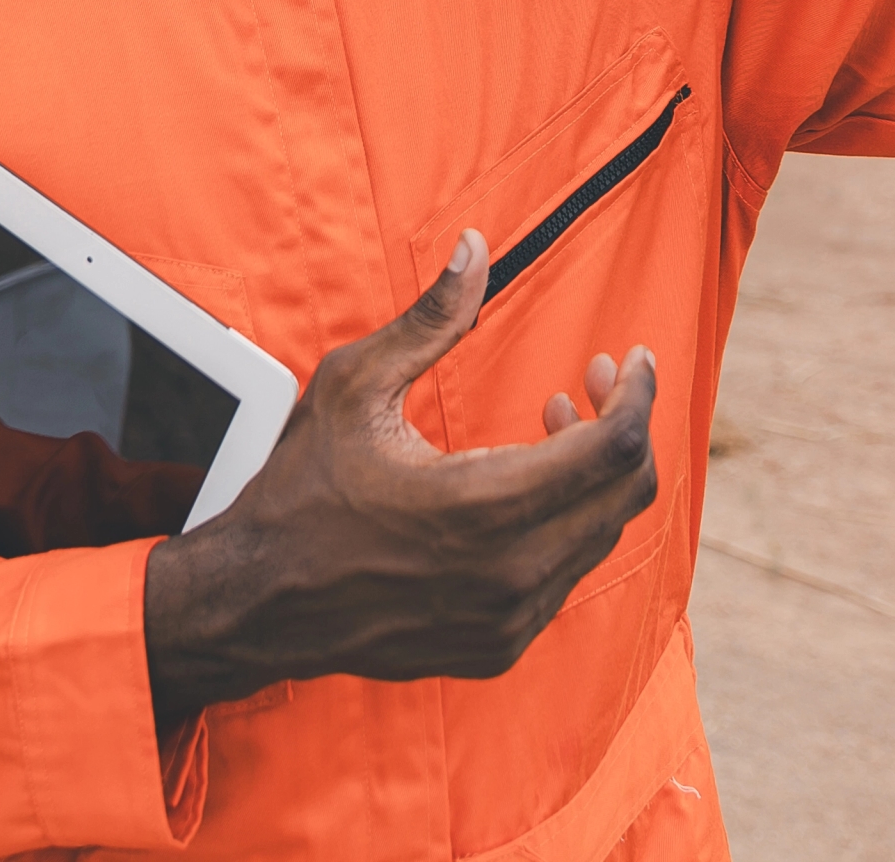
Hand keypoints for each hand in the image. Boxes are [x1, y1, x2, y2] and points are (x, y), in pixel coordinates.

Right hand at [140, 232, 659, 730]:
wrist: (257, 601)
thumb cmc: (301, 492)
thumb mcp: (355, 386)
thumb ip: (430, 318)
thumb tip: (475, 249)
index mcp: (483, 506)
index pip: (615, 449)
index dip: (637, 394)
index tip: (629, 359)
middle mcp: (509, 572)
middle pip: (626, 493)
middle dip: (624, 424)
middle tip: (592, 382)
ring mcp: (508, 619)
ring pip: (601, 535)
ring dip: (593, 473)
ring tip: (552, 424)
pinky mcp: (498, 646)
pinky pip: (566, 575)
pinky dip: (567, 522)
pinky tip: (527, 487)